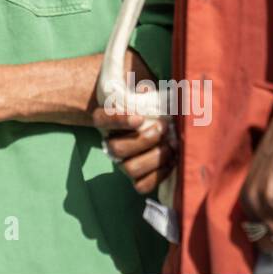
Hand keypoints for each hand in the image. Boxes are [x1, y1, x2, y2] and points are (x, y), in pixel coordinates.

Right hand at [92, 51, 173, 194]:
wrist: (159, 120)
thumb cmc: (150, 102)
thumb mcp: (145, 89)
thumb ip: (143, 88)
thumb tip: (145, 90)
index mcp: (108, 118)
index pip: (101, 119)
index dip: (117, 120)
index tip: (139, 117)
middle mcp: (112, 141)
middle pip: (116, 149)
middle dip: (142, 140)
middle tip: (162, 129)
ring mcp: (124, 161)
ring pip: (129, 168)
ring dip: (153, 158)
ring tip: (171, 146)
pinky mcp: (138, 176)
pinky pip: (142, 185)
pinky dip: (158, 175)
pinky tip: (172, 161)